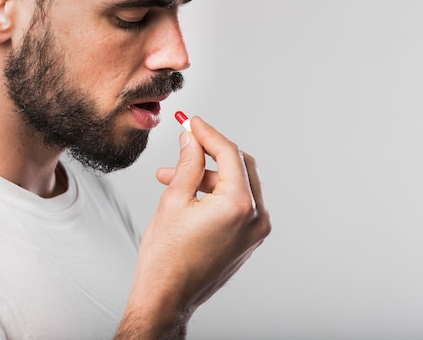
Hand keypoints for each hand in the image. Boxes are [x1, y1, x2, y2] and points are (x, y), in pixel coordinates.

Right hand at [115, 116, 271, 338]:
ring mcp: (256, 231)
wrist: (168, 298)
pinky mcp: (250, 239)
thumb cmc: (166, 258)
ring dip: (209, 176)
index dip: (208, 133)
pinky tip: (190, 195)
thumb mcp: (173, 200)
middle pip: (240, 165)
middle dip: (210, 153)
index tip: (192, 123)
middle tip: (185, 146)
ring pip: (238, 184)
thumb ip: (188, 163)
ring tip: (174, 180)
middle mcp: (256, 217)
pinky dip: (217, 193)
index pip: (229, 152)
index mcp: (238, 205)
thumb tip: (191, 139)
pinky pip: (238, 204)